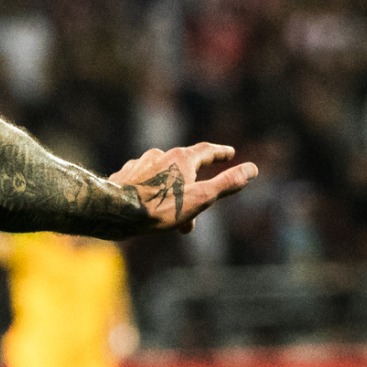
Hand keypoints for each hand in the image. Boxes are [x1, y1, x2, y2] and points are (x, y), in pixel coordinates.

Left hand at [108, 143, 257, 233]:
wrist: (113, 211)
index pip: (206, 151)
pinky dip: (153, 191)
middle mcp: (159, 155)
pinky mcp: (123, 175)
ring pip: (163, 176)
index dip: (220, 152)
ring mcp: (139, 164)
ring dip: (173, 193)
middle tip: (200, 208)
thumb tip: (253, 169)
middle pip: (184, 167)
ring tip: (173, 216)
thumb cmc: (159, 208)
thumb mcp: (201, 198)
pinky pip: (144, 181)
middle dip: (195, 187)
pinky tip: (149, 203)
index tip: (229, 153)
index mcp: (180, 158)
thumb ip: (227, 183)